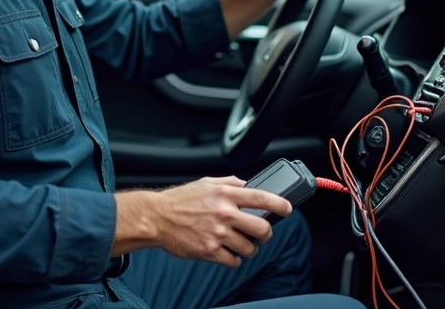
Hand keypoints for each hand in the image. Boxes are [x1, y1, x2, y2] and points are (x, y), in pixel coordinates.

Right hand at [153, 176, 291, 267]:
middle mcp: (224, 213)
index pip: (262, 198)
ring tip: (242, 245)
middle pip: (262, 228)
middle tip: (262, 235)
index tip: (287, 209)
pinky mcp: (209, 250)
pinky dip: (234, 260)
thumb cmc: (181, 200)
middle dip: (266, 234)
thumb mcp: (207, 182)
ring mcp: (217, 234)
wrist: (157, 217)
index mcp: (226, 194)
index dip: (280, 204)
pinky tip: (229, 253)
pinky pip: (233, 261)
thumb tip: (249, 184)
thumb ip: (230, 183)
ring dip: (249, 249)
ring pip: (249, 248)